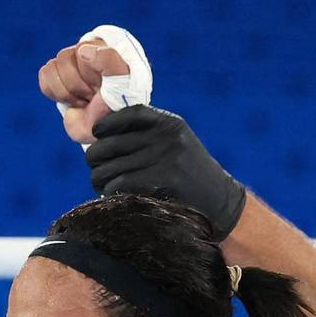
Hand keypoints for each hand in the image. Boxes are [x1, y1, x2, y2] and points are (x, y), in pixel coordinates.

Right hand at [40, 40, 129, 145]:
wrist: (109, 128)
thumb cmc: (120, 102)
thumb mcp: (123, 79)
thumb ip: (109, 59)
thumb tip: (83, 50)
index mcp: (103, 46)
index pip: (81, 50)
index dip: (91, 72)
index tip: (105, 84)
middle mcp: (86, 52)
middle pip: (64, 58)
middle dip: (80, 84)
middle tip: (95, 94)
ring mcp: (71, 66)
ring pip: (52, 68)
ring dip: (70, 92)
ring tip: (86, 99)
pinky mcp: (58, 80)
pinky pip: (44, 76)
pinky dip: (57, 93)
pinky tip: (74, 101)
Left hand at [84, 105, 247, 238]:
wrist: (220, 202)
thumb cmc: (190, 175)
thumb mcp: (177, 144)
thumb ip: (148, 135)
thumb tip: (99, 138)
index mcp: (170, 123)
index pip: (129, 114)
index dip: (107, 123)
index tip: (97, 134)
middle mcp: (168, 137)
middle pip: (111, 144)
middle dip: (95, 158)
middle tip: (95, 169)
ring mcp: (166, 159)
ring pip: (110, 167)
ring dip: (99, 179)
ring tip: (102, 185)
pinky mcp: (164, 181)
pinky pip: (119, 184)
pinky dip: (110, 191)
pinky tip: (113, 194)